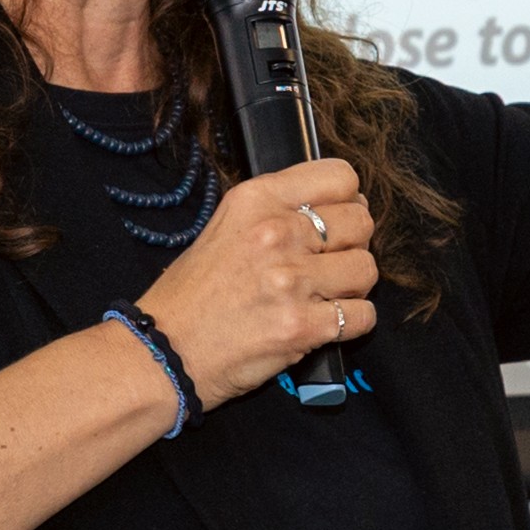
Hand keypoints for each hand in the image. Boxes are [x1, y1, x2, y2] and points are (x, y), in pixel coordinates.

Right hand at [138, 155, 378, 404]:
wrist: (162, 353)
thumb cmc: (192, 295)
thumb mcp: (226, 227)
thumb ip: (278, 211)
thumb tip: (341, 206)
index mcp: (257, 200)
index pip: (341, 177)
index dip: (348, 200)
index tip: (336, 220)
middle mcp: (277, 233)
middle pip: (361, 222)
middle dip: (352, 246)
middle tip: (328, 265)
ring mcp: (291, 281)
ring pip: (367, 270)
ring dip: (353, 287)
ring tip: (324, 296)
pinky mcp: (302, 326)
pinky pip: (363, 316)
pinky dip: (352, 323)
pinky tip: (325, 324)